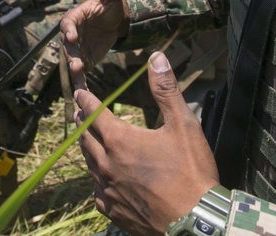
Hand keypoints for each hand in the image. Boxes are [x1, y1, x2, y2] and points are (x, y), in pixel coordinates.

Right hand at [61, 0, 127, 90]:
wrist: (115, 21)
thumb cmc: (110, 6)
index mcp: (75, 17)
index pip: (68, 23)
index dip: (69, 30)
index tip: (72, 37)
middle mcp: (72, 34)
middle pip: (68, 45)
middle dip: (71, 54)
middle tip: (76, 64)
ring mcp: (77, 49)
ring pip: (73, 60)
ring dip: (75, 69)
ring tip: (79, 75)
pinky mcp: (84, 60)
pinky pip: (81, 73)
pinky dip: (81, 82)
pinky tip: (83, 93)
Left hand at [74, 51, 219, 234]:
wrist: (195, 222)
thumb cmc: (191, 172)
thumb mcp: (183, 124)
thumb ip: (166, 90)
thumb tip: (156, 58)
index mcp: (121, 140)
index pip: (94, 114)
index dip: (87, 101)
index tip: (80, 93)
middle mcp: (108, 164)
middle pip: (87, 139)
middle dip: (83, 123)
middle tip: (80, 113)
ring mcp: (108, 190)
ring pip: (89, 164)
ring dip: (87, 149)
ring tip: (87, 141)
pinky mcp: (113, 210)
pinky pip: (97, 191)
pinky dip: (97, 178)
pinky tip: (102, 179)